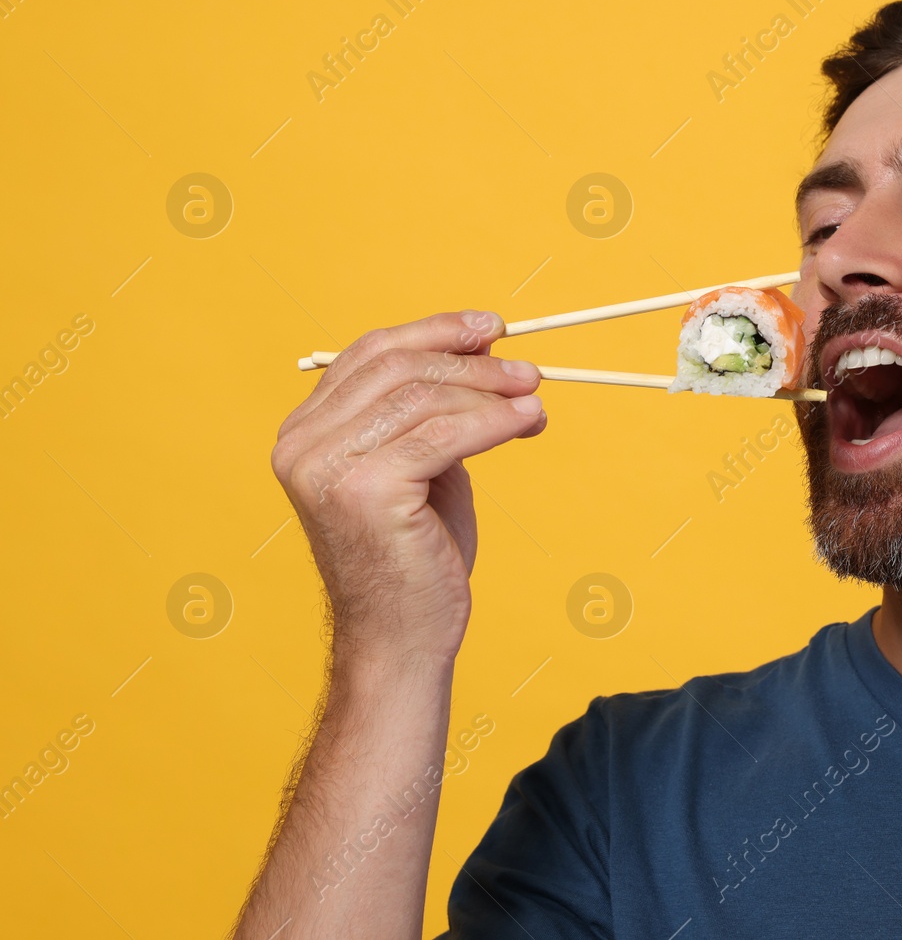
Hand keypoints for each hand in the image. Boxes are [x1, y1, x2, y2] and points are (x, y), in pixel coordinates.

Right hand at [271, 310, 544, 661]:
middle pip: (398, 368)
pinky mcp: (364, 490)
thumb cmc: (416, 558)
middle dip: (471, 361)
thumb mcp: (421, 468)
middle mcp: (302, 444)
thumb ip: (435, 414)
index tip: (490, 327)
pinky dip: (494, 421)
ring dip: (491, 391)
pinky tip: (528, 421)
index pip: (370, 354)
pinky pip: (444, 435)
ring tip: (535, 398)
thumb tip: (489, 354)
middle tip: (529, 370)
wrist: (401, 638)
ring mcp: (326, 466)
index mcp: (304, 432)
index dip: (434, 332)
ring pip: (424, 398)